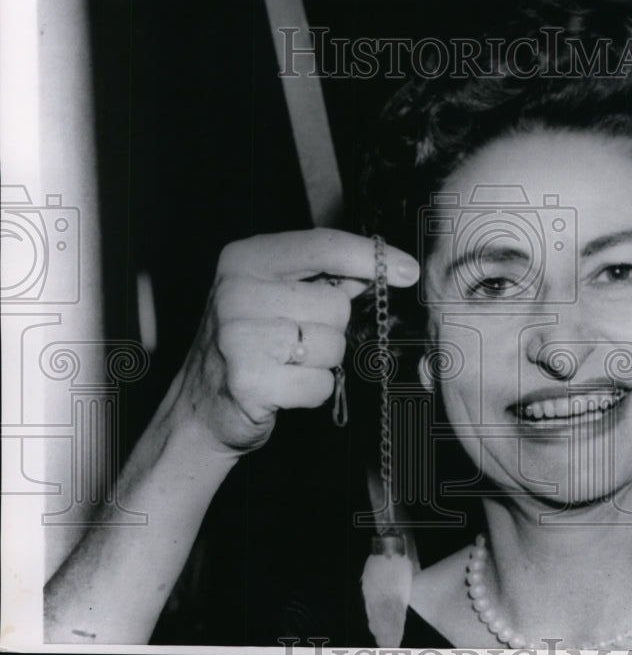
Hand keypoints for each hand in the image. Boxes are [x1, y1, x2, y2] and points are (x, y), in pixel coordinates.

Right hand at [167, 229, 418, 454]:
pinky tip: (283, 388)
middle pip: (336, 305)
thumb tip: (385, 266)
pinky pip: (320, 384)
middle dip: (330, 329)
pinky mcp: (248, 381)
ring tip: (285, 364)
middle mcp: (236, 291)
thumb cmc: (250, 345)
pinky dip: (312, 392)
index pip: (323, 246)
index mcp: (245, 258)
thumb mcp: (274, 295)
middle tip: (294, 341)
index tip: (408, 270)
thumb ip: (324, 276)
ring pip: (332, 346)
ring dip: (321, 363)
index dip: (371, 257)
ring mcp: (239, 336)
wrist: (199, 409)